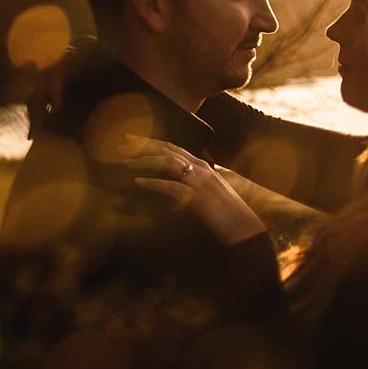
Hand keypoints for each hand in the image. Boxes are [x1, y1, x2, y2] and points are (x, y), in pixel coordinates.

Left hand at [124, 135, 265, 245]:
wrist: (245, 229)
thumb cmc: (227, 215)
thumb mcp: (209, 194)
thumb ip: (192, 186)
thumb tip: (175, 186)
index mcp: (203, 167)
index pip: (173, 148)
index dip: (152, 142)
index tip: (134, 140)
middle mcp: (201, 169)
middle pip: (167, 150)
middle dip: (143, 145)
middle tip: (122, 144)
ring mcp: (200, 182)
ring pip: (167, 163)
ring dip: (145, 160)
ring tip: (126, 161)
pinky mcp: (198, 198)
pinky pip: (171, 186)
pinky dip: (153, 183)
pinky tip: (138, 182)